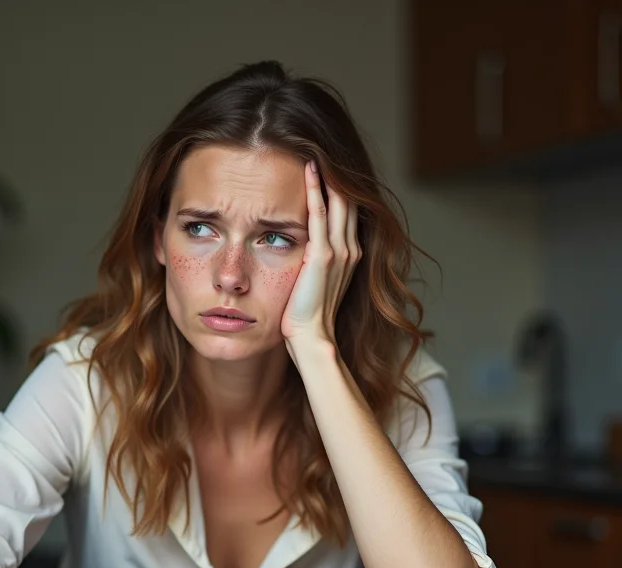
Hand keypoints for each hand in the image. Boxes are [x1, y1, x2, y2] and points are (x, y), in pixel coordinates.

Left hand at [281, 161, 361, 346]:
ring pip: (338, 202)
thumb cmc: (307, 316)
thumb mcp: (314, 282)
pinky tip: (309, 170)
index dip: (339, 187)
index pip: (347, 211)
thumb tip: (301, 249)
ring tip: (316, 148)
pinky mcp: (323, 256)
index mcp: (350, 255)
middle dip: (337, 173)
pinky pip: (319, 214)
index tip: (326, 163)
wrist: (311, 338)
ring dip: (328, 174)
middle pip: (348, 200)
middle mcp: (351, 249)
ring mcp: (340, 252)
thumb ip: (314, 262)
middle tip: (322, 145)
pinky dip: (315, 190)